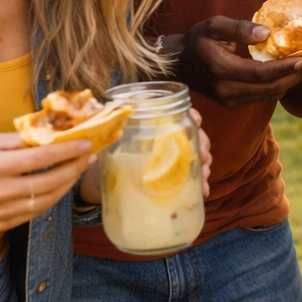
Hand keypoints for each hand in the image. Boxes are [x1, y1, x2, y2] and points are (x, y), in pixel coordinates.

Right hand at [0, 133, 95, 230]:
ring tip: (77, 170)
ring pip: (46, 200)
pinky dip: (50, 198)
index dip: (68, 151)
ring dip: (67, 185)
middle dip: (74, 168)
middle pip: (49, 182)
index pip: (42, 158)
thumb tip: (49, 135)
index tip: (86, 143)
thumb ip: (18, 140)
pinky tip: (58, 186)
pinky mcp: (0, 224)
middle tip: (88, 157)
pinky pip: (34, 212)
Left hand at [76, 108, 213, 202]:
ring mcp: (171, 159)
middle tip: (203, 157)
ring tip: (203, 177)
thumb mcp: (107, 143)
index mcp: (153, 126)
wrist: (98, 184)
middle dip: (202, 145)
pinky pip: (192, 177)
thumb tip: (105, 110)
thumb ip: (111, 128)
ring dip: (204, 165)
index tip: (197, 121)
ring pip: (197, 156)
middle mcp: (166, 139)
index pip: (179, 114)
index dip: (192, 116)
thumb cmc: (103, 157)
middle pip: (194, 136)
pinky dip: (200, 183)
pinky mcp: (172, 178)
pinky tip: (203, 191)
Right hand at [172, 16, 301, 108]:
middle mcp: (226, 90)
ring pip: (268, 95)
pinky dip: (280, 86)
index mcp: (221, 69)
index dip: (287, 68)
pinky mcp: (233, 104)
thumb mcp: (213, 26)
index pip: (261, 73)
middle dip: (296, 76)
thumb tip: (266, 33)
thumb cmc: (197, 40)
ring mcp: (230, 100)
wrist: (177, 65)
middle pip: (270, 88)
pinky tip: (292, 74)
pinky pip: (262, 97)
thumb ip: (239, 28)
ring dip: (291, 82)